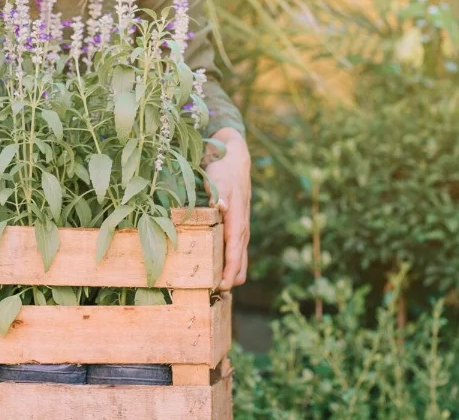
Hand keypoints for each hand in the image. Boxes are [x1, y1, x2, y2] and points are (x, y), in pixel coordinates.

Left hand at [203, 128, 251, 290]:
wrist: (236, 161)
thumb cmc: (224, 170)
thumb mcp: (218, 177)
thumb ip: (219, 192)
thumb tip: (220, 205)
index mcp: (237, 219)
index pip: (234, 250)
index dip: (229, 269)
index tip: (221, 285)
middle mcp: (242, 228)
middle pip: (240, 260)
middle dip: (230, 279)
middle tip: (216, 296)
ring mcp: (241, 228)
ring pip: (241, 258)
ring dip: (233, 274)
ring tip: (219, 293)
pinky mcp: (238, 227)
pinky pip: (237, 251)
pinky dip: (233, 265)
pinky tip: (223, 274)